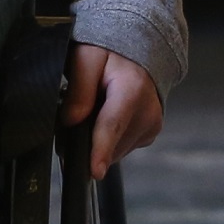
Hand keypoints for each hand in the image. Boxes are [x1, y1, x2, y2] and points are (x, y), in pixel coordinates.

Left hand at [63, 44, 164, 180]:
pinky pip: (122, 146)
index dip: (101, 150)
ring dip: (99, 138)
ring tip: (97, 109)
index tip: (95, 171)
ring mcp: (152, 125)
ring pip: (115, 149)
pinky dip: (110, 138)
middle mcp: (148, 111)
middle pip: (110, 143)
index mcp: (132, 90)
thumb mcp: (87, 57)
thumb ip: (79, 88)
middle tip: (78, 112)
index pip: (112, 125)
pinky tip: (108, 116)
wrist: (137, 52)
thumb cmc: (111, 53)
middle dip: (88, 139)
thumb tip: (71, 120)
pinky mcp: (150, 133)